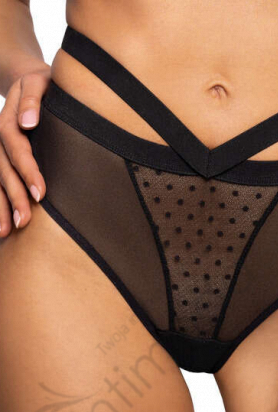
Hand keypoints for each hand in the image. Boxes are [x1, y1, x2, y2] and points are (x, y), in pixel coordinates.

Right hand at [0, 64, 49, 235]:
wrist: (28, 81)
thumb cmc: (43, 85)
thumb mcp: (39, 82)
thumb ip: (33, 99)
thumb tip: (28, 123)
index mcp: (9, 120)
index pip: (17, 148)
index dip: (27, 170)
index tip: (40, 193)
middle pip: (3, 169)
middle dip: (13, 197)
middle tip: (25, 221)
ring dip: (0, 207)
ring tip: (6, 233)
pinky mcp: (0, 158)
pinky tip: (2, 227)